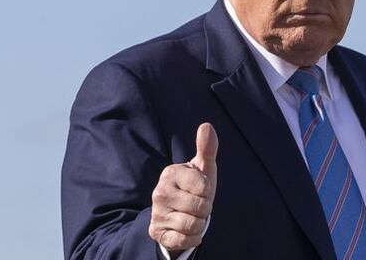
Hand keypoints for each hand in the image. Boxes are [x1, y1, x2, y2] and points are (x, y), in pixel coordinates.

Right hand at [149, 123, 217, 253]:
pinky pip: (184, 240)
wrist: (179, 213)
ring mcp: (157, 213)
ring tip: (192, 216)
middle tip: (197, 204)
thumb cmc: (195, 187)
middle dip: (205, 209)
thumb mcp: (203, 168)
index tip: (200, 189)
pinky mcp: (157, 233)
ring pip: (193, 225)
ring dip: (199, 224)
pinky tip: (187, 230)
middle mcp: (159, 192)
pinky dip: (192, 238)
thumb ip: (207, 148)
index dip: (208, 191)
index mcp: (170, 173)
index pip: (204, 187)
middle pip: (200, 208)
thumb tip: (206, 125)